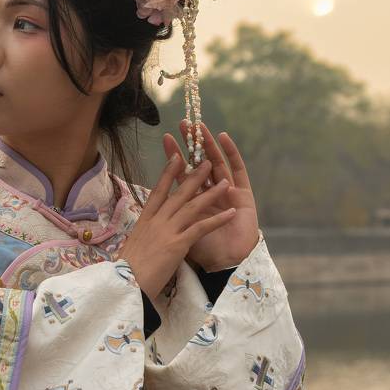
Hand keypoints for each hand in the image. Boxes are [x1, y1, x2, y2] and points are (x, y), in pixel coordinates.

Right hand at [117, 151, 235, 299]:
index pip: (158, 192)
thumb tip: (146, 234)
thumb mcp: (132, 246)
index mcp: (144, 221)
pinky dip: (218, 220)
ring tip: (225, 182)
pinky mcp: (177, 244)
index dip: (168, 174)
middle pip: (178, 194)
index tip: (176, 158)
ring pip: (192, 206)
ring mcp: (167, 231)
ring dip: (211, 193)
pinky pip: (201, 228)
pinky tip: (231, 213)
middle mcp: (156, 221)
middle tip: (206, 162)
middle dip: (194, 176)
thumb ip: (143, 236)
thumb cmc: (126, 270)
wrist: (124, 284)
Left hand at [160, 123, 259, 270]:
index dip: (175, 158)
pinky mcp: (243, 194)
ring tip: (201, 125)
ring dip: (208, 144)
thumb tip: (146, 215)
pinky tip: (223, 137)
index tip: (165, 139)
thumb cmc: (204, 252)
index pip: (182, 175)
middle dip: (191, 144)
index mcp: (194, 202)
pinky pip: (238, 170)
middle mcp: (211, 194)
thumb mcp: (179, 232)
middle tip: (184, 123)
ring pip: (216, 162)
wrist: (227, 265)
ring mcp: (228, 192)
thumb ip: (169, 220)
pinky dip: (231, 153)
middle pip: (199, 164)